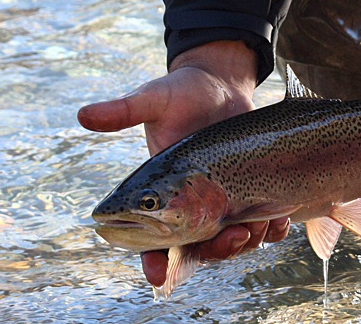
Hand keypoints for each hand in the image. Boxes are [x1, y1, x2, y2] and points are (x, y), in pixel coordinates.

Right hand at [79, 41, 290, 286]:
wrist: (220, 83)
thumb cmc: (183, 92)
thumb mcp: (154, 99)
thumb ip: (123, 111)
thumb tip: (82, 115)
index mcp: (163, 191)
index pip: (151, 237)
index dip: (152, 259)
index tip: (157, 276)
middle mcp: (191, 202)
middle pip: (199, 248)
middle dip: (216, 251)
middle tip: (233, 237)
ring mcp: (222, 199)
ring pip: (232, 241)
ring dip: (246, 242)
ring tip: (258, 225)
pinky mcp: (249, 192)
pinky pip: (262, 225)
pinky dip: (271, 230)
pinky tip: (278, 219)